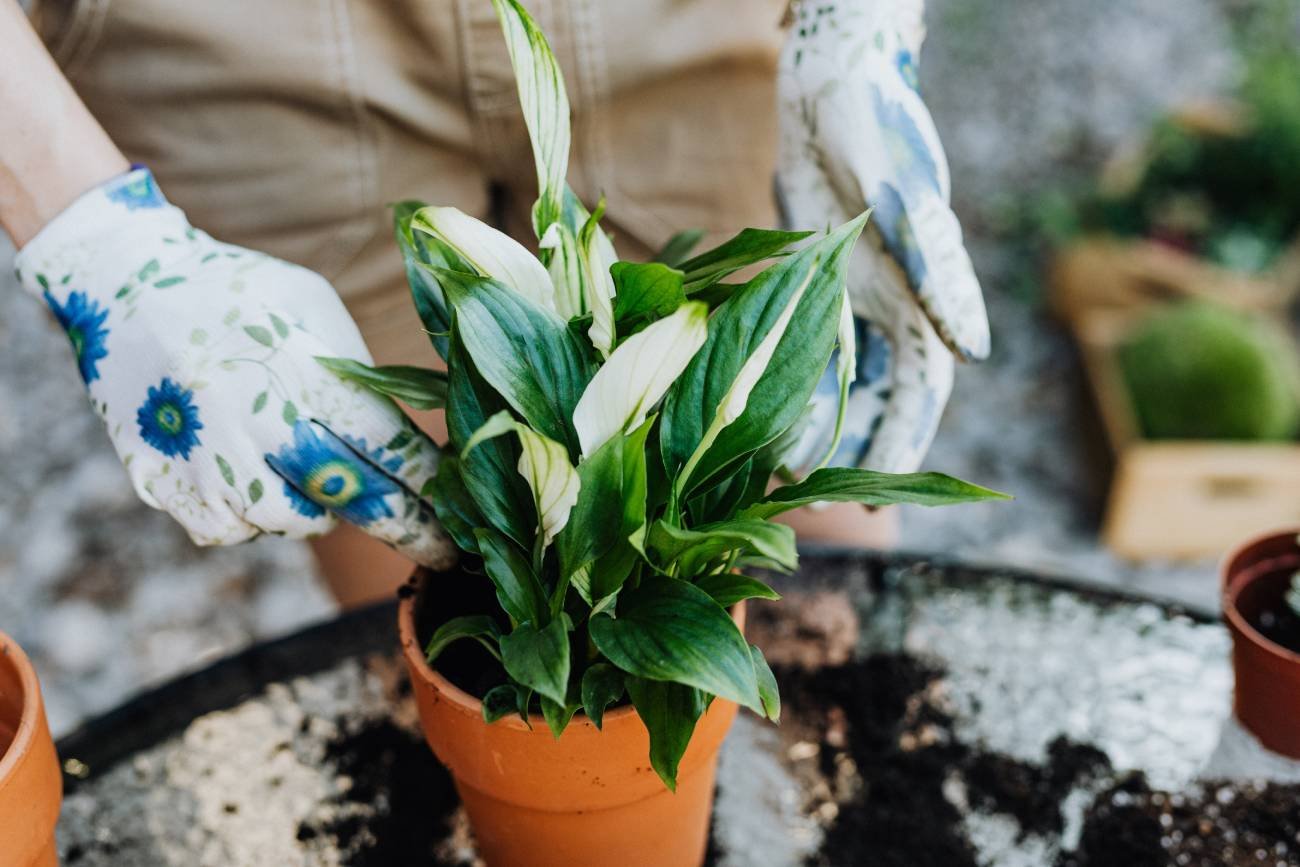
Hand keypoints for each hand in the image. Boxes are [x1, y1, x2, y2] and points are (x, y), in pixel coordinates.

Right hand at [15, 168, 453, 566]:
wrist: (126, 288)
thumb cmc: (242, 296)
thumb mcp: (317, 310)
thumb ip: (365, 379)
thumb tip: (421, 444)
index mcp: (305, 374)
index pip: (391, 452)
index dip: (434, 494)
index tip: (467, 522)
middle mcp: (259, 425)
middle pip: (355, 501)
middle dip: (410, 531)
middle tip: (446, 552)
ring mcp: (208, 463)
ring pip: (296, 523)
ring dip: (315, 504)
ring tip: (296, 453)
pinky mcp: (167, 488)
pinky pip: (236, 530)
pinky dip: (252, 510)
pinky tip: (243, 462)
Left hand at [776, 0, 989, 474]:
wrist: (831, 75)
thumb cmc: (867, 115)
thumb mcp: (895, 185)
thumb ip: (928, 258)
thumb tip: (972, 351)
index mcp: (925, 282)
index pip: (926, 380)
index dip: (907, 437)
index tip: (883, 491)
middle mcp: (900, 293)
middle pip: (890, 392)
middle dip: (869, 448)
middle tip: (838, 505)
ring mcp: (861, 286)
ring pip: (849, 374)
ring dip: (823, 420)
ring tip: (786, 469)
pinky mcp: (823, 275)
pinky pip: (813, 340)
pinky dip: (793, 376)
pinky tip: (763, 409)